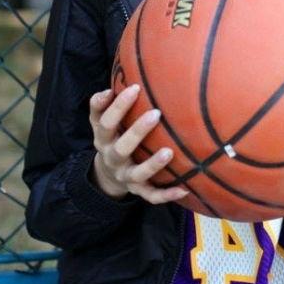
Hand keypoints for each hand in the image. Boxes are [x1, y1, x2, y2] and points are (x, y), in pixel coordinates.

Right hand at [89, 83, 187, 203]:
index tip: (135, 88)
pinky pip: (152, 196)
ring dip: (153, 165)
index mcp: (103, 139)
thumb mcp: (99, 122)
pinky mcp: (138, 190)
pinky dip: (167, 194)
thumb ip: (100, 105)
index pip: (106, 123)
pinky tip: (185, 190)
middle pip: (122, 148)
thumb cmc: (111, 137)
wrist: (106, 174)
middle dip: (138, 132)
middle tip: (156, 113)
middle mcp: (113, 159)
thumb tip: (109, 90)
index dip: (118, 106)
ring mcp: (126, 176)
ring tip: (169, 152)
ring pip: (138, 174)